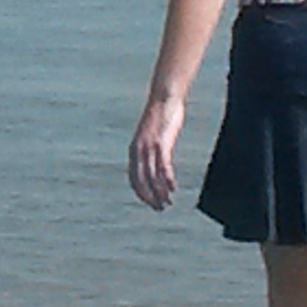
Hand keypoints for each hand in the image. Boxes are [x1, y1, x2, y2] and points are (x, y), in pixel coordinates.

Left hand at [127, 92, 183, 209]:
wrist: (164, 97)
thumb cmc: (160, 117)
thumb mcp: (152, 136)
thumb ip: (152, 150)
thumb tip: (156, 164)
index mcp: (134, 150)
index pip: (133, 179)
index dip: (141, 193)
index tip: (150, 203)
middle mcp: (138, 150)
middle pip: (142, 181)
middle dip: (150, 197)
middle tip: (160, 208)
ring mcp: (149, 147)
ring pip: (152, 177)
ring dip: (159, 192)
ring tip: (167, 203)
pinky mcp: (161, 143)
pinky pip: (163, 166)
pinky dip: (167, 179)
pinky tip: (173, 188)